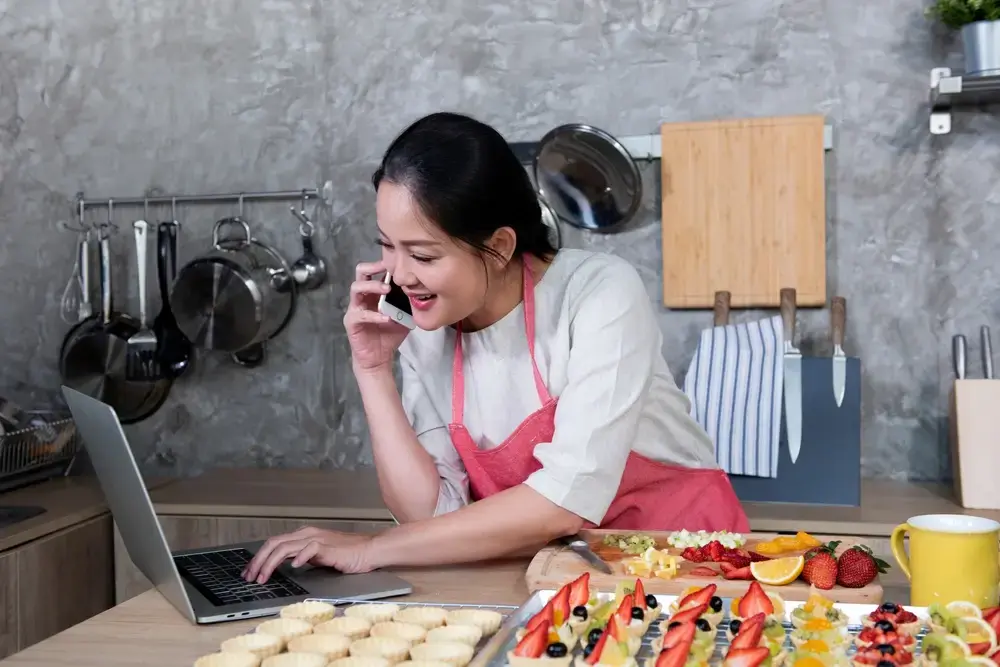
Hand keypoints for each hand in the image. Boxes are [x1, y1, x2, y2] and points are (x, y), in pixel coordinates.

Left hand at [243, 527, 375, 582]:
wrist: (368, 550)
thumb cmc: (346, 555)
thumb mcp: (318, 557)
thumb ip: (302, 558)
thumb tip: (283, 567)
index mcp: (303, 535)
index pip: (274, 543)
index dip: (258, 558)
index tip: (249, 572)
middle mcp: (307, 534)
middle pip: (274, 543)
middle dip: (258, 561)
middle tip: (249, 577)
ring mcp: (317, 539)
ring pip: (285, 546)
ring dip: (270, 563)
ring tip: (263, 577)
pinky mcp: (328, 546)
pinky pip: (309, 548)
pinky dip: (299, 557)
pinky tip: (294, 567)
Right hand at [345, 260, 409, 373]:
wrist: (378, 358)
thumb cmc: (389, 335)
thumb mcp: (403, 316)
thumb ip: (408, 303)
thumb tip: (422, 291)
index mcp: (374, 293)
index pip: (374, 271)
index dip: (384, 264)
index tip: (399, 260)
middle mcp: (362, 297)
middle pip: (360, 273)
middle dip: (373, 267)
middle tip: (389, 268)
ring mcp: (355, 308)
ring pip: (356, 289)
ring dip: (372, 286)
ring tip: (387, 289)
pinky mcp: (352, 322)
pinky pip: (361, 314)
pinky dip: (375, 315)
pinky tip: (387, 318)